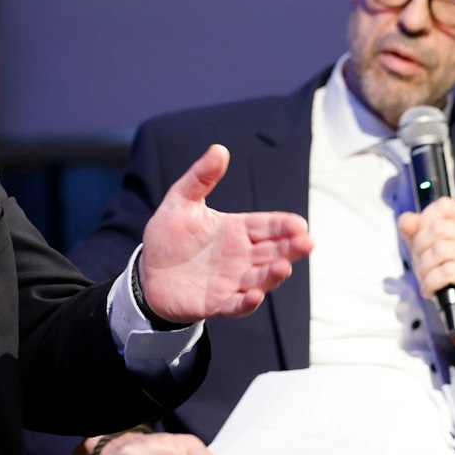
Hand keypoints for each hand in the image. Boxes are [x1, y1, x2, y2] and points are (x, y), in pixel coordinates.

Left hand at [137, 144, 312, 323]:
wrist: (147, 274)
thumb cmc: (168, 237)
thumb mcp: (180, 202)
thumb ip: (200, 178)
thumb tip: (219, 149)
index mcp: (236, 230)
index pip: (267, 226)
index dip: (284, 225)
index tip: (300, 225)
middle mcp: (240, 256)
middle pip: (273, 251)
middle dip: (291, 248)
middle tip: (307, 243)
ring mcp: (232, 281)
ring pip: (261, 278)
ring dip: (273, 274)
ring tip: (283, 267)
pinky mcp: (217, 303)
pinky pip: (236, 305)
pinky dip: (247, 302)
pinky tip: (254, 295)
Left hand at [396, 197, 454, 333]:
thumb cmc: (449, 276)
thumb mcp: (427, 249)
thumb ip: (415, 231)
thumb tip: (406, 220)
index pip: (443, 207)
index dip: (423, 221)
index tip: (418, 240)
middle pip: (438, 229)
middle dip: (420, 249)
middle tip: (421, 266)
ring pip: (440, 250)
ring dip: (424, 268)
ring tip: (426, 279)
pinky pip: (445, 271)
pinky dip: (431, 282)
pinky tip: (430, 289)